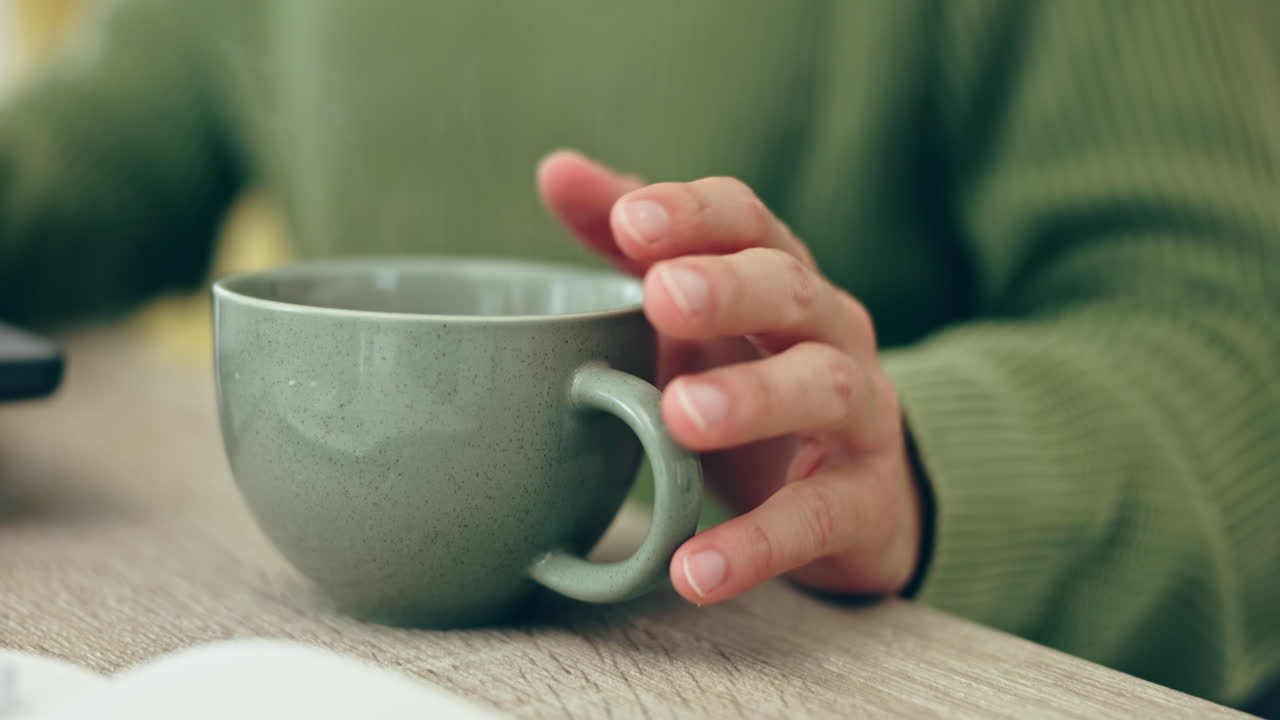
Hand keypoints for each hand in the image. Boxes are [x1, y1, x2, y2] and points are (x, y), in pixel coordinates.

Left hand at [537, 150, 923, 603]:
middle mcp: (830, 332)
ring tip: (678, 419)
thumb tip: (556, 168)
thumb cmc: (758, 378)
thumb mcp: (697, 311)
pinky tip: (694, 569)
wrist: (862, 492)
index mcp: (781, 278)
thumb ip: (635, 245)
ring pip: (822, 390)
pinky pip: (816, 518)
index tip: (629, 221)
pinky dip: (756, 545)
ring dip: (751, 400)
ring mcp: (858, 416)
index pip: (748, 222)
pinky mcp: (863, 503)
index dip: (694, 214)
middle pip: (793, 291)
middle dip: (730, 288)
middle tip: (663, 296)